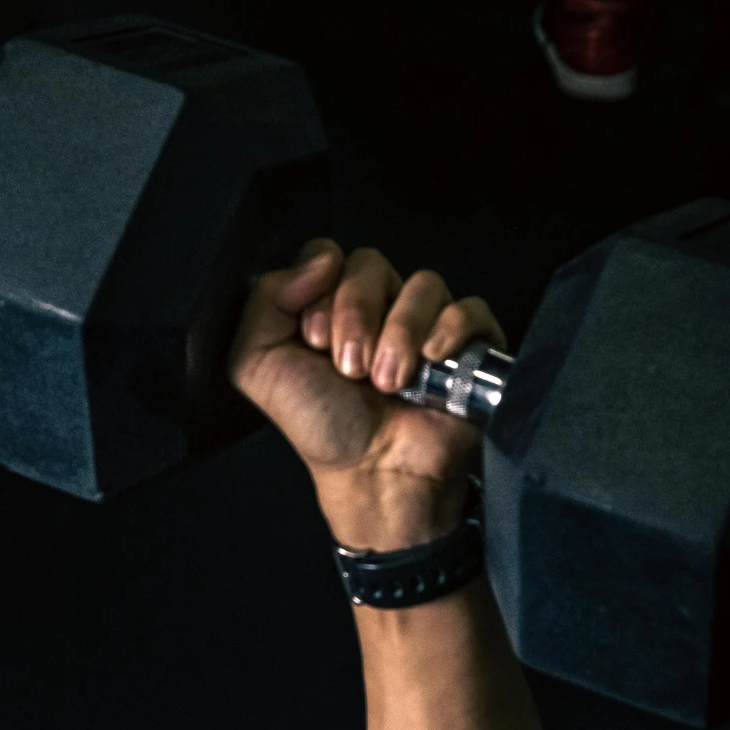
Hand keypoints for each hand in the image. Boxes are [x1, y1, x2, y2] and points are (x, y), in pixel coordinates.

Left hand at [229, 239, 508, 546]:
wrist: (373, 474)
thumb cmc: (322, 425)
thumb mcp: (260, 366)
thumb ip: (264, 303)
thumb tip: (317, 260)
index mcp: (330, 304)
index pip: (327, 256)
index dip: (320, 292)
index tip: (315, 343)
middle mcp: (379, 307)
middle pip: (370, 263)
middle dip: (354, 314)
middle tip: (350, 369)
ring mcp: (426, 322)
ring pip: (422, 283)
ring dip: (399, 333)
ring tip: (388, 383)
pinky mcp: (469, 344)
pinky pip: (469, 307)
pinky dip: (449, 329)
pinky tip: (432, 360)